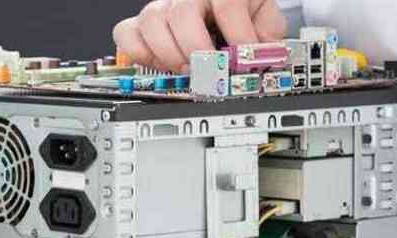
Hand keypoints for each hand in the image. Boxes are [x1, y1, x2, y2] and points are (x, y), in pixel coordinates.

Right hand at [113, 0, 286, 71]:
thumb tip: (265, 57)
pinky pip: (127, 35)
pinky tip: (162, 65)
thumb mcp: (263, 17)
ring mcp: (162, 7)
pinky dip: (141, 55)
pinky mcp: (142, 25)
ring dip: (171, 55)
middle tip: (210, 71)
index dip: (238, 35)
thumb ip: (269, 35)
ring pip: (153, 22)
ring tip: (188, 70)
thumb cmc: (239, 12)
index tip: (244, 61)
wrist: (222, 6)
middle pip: (183, 13)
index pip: (227, 2)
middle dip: (198, 50)